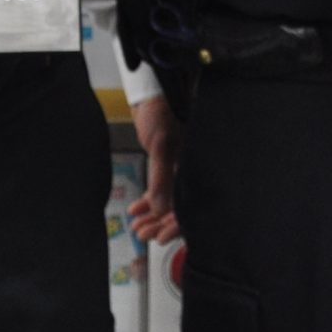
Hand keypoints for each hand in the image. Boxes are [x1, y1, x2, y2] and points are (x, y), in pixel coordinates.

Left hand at [128, 93, 182, 243]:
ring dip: (152, 216)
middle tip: (143, 234)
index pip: (191, 203)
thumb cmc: (163, 112)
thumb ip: (162, 178)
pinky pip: (160, 189)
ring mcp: (181, 168)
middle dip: (161, 223)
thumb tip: (160, 209)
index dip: (177, 223)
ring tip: (137, 228)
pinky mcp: (169, 165)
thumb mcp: (160, 145)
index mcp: (197, 166)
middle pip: (180, 206)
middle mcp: (191, 170)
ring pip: (169, 201)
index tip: (161, 237)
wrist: (153, 94)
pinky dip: (148, 201)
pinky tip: (135, 211)